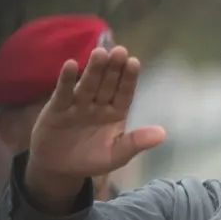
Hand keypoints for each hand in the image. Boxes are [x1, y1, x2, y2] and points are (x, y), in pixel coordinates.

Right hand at [25, 46, 164, 210]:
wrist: (60, 168)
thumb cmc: (91, 159)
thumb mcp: (117, 155)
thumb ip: (136, 142)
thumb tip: (163, 134)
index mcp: (116, 112)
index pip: (124, 93)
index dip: (129, 78)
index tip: (134, 62)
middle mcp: (99, 104)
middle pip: (107, 84)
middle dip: (113, 69)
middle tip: (120, 51)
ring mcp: (78, 104)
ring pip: (88, 85)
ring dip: (94, 70)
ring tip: (100, 53)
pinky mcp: (58, 108)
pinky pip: (63, 92)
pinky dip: (67, 80)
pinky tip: (71, 65)